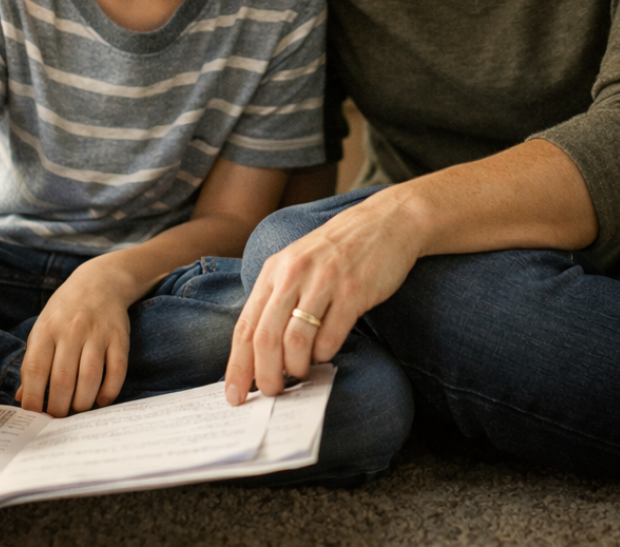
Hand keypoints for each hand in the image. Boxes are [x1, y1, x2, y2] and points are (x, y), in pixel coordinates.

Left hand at [17, 259, 134, 416]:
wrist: (100, 282)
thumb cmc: (65, 311)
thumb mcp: (42, 329)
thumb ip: (32, 363)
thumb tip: (22, 398)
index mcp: (47, 329)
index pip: (36, 370)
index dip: (34, 399)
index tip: (34, 416)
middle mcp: (71, 331)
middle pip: (63, 380)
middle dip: (59, 408)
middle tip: (58, 418)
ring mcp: (97, 334)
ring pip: (90, 378)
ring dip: (82, 403)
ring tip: (77, 410)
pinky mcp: (119, 338)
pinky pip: (116, 371)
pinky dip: (109, 391)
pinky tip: (101, 399)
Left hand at [224, 188, 418, 403]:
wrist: (385, 222)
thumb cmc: (337, 252)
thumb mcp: (297, 265)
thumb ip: (278, 300)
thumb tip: (261, 354)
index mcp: (274, 270)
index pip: (245, 325)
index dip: (237, 365)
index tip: (234, 396)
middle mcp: (293, 274)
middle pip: (266, 338)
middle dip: (265, 375)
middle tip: (271, 394)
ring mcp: (323, 282)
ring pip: (296, 341)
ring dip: (297, 369)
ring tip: (301, 374)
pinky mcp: (353, 291)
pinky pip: (331, 337)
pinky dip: (325, 354)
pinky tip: (326, 352)